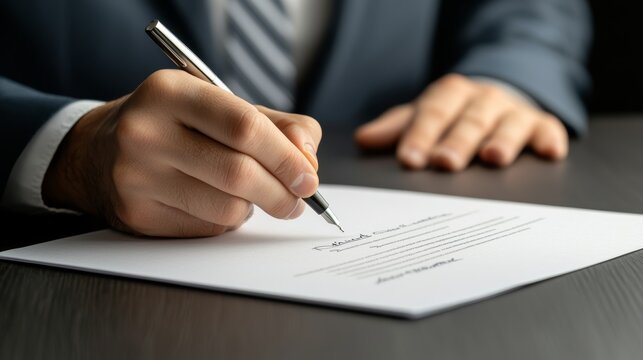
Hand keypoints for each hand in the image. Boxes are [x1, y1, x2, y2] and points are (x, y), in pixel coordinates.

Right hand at [42, 70, 321, 236]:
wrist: (99, 152)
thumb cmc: (175, 125)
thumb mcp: (220, 106)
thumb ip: (277, 125)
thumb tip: (308, 160)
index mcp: (169, 91)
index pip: (244, 126)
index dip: (286, 156)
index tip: (309, 177)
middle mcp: (145, 132)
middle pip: (238, 173)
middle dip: (282, 192)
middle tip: (298, 200)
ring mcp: (136, 177)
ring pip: (227, 208)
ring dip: (254, 207)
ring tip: (253, 195)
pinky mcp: (138, 215)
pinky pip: (207, 228)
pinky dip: (227, 220)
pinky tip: (217, 203)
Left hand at [355, 74, 567, 170]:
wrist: (496, 100)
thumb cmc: (453, 115)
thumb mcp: (424, 116)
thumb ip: (396, 129)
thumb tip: (364, 140)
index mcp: (450, 95)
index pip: (432, 113)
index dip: (420, 135)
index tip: (408, 159)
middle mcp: (482, 100)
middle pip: (469, 120)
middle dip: (457, 141)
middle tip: (445, 163)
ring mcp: (513, 111)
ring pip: (508, 124)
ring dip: (501, 140)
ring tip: (493, 158)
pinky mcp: (541, 124)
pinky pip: (548, 129)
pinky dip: (549, 140)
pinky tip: (549, 153)